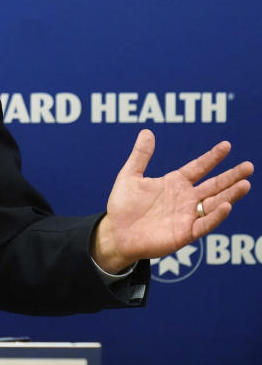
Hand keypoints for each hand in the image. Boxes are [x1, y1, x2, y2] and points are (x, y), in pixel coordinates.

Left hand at [92, 129, 252, 272]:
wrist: (116, 232)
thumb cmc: (123, 205)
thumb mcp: (130, 176)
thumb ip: (141, 155)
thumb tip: (146, 131)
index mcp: (174, 183)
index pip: (198, 167)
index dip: (212, 157)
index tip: (226, 145)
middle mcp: (185, 198)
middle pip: (213, 185)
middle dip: (231, 176)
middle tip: (249, 166)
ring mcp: (187, 215)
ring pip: (214, 203)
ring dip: (230, 195)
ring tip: (245, 184)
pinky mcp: (185, 233)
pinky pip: (204, 224)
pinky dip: (215, 216)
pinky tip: (226, 205)